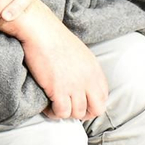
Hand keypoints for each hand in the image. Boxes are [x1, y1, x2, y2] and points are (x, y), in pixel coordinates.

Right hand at [1, 0, 108, 119]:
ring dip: (66, 112)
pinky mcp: (59, 90)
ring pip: (77, 113)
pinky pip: (61, 112)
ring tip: (55, 106)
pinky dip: (53, 113)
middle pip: (96, 110)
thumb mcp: (79, 53)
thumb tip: (80, 83)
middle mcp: (89, 80)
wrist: (40, 30)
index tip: (80, 103)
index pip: (103, 97)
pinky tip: (47, 107)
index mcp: (95, 70)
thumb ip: (85, 70)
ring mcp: (75, 86)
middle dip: (83, 113)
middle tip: (69, 108)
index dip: (92, 104)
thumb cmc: (54, 37)